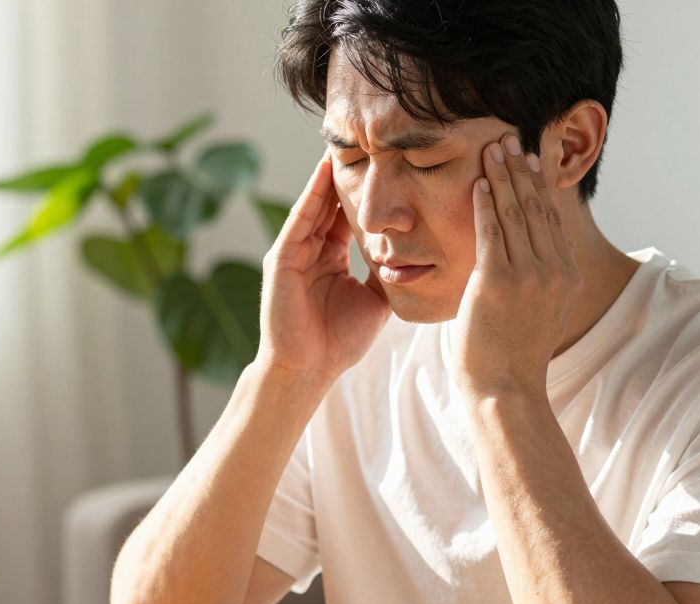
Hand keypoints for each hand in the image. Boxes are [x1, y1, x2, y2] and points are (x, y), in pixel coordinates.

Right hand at [256, 150, 390, 385]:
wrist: (308, 369)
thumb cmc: (338, 342)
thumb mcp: (374, 301)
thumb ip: (388, 274)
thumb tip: (417, 255)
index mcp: (331, 259)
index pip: (349, 216)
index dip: (366, 192)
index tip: (386, 165)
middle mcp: (311, 250)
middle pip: (331, 203)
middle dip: (348, 173)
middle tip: (367, 138)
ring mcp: (294, 251)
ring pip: (316, 204)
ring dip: (329, 173)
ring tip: (347, 141)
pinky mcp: (281, 256)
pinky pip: (301, 218)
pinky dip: (313, 193)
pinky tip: (325, 169)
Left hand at [453, 135, 583, 399]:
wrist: (504, 389)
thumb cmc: (511, 356)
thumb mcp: (536, 312)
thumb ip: (536, 280)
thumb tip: (523, 258)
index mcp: (566, 276)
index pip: (552, 218)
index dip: (539, 184)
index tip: (530, 157)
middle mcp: (554, 270)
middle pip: (537, 207)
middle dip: (522, 169)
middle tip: (510, 138)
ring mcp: (529, 275)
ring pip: (516, 213)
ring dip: (503, 176)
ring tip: (493, 149)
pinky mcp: (499, 281)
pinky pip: (492, 232)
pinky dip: (486, 203)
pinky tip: (479, 182)